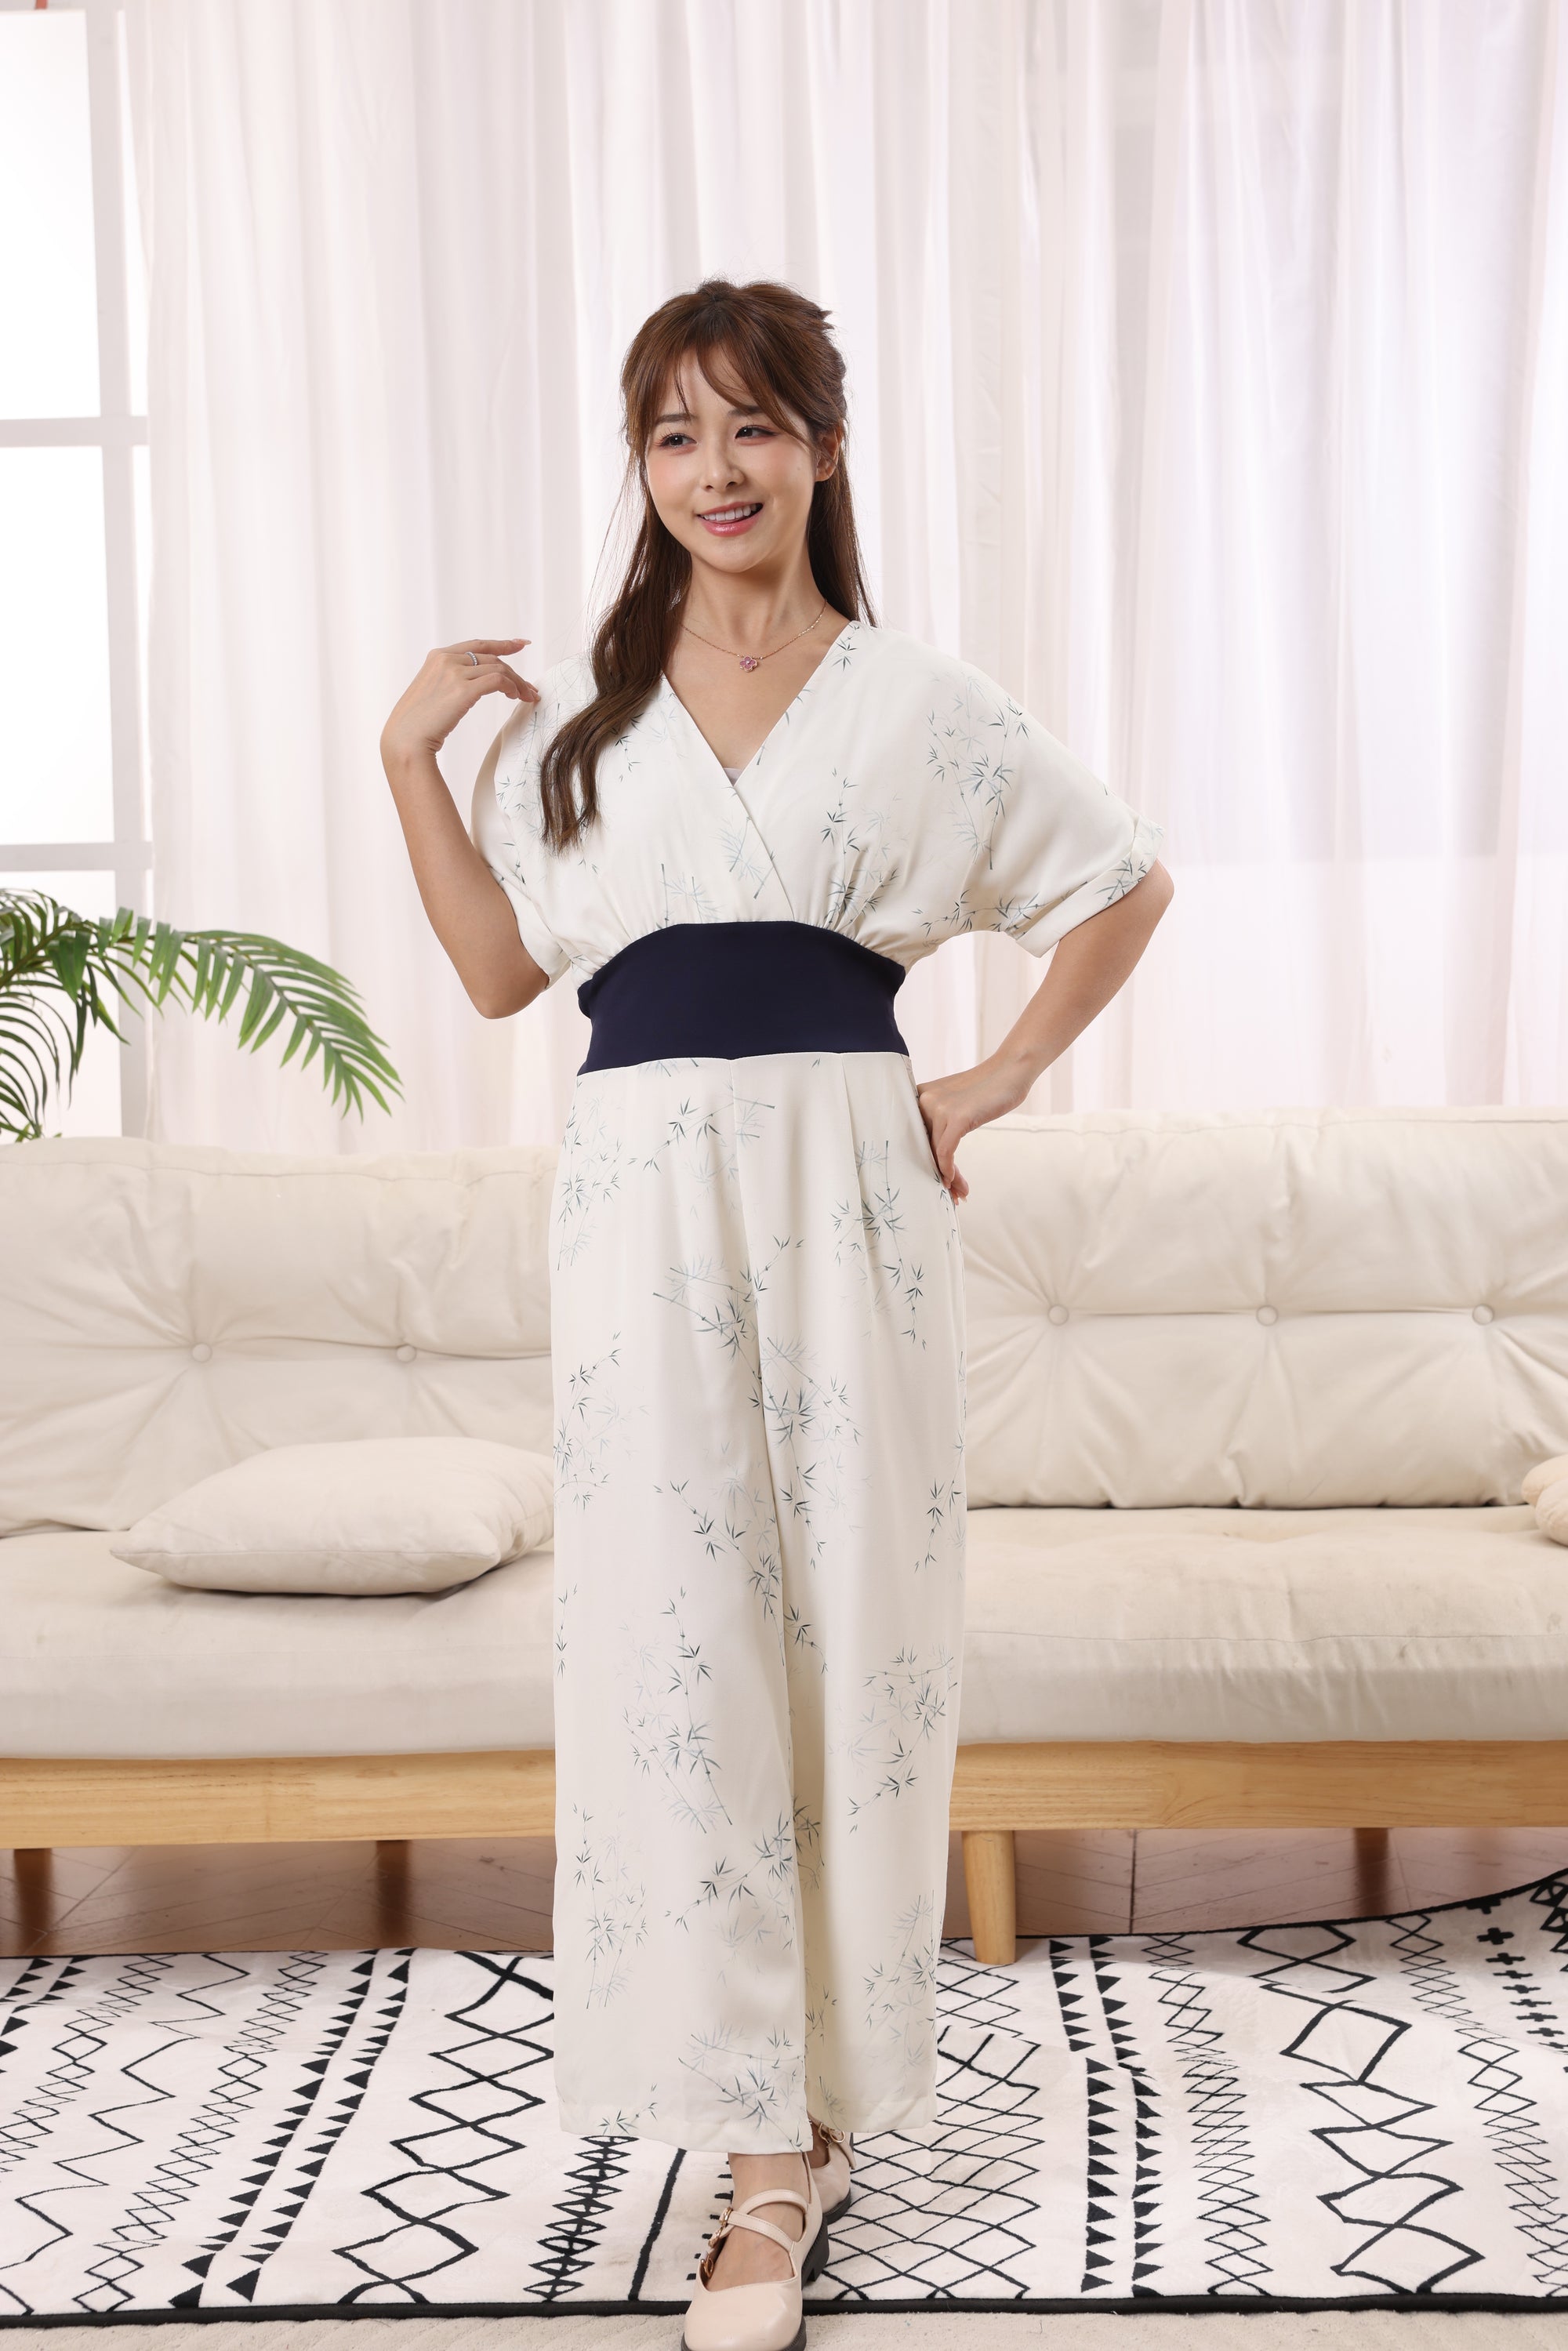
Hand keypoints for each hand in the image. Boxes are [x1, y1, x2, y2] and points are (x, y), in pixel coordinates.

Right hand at [380, 637, 539, 769]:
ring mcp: (454, 672)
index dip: (502, 644)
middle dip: (515, 673)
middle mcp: (446, 659)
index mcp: (437, 657)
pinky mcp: (462, 689)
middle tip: (529, 689)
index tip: (520, 644)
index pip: (477, 645)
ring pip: (498, 668)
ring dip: (517, 683)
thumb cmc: (417, 724)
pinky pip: (497, 680)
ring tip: (527, 697)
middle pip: (492, 658)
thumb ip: (449, 681)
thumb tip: (470, 687)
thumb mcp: (432, 692)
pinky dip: (511, 687)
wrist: (406, 739)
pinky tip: (515, 697)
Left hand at [915, 1052, 1034, 1200]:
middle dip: (934, 1174)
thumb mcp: (955, 1102)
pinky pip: (946, 1153)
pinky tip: (954, 1182)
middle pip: (922, 1147)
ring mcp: (938, 1107)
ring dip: (948, 1178)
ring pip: (935, 1154)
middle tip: (948, 1194)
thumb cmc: (986, 1088)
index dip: (922, 1162)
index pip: (915, 1136)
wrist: (1011, 1069)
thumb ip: (939, 1122)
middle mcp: (923, 1100)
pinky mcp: (956, 1116)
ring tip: (959, 1193)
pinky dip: (949, 1171)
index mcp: (919, 1095)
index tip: (935, 1181)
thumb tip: (935, 1157)